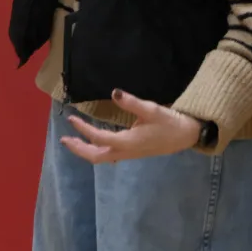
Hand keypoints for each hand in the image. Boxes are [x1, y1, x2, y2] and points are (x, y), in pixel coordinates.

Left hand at [61, 90, 201, 163]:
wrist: (187, 135)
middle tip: (64, 139)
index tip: (72, 118)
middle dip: (78, 149)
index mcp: (129, 142)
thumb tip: (114, 92)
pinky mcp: (132, 153)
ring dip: (85, 150)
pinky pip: (108, 156)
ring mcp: (129, 154)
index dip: (83, 129)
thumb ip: (132, 102)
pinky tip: (91, 144)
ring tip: (72, 141)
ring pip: (101, 158)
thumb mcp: (152, 109)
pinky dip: (95, 151)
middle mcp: (126, 151)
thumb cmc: (170, 122)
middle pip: (96, 156)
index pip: (99, 138)